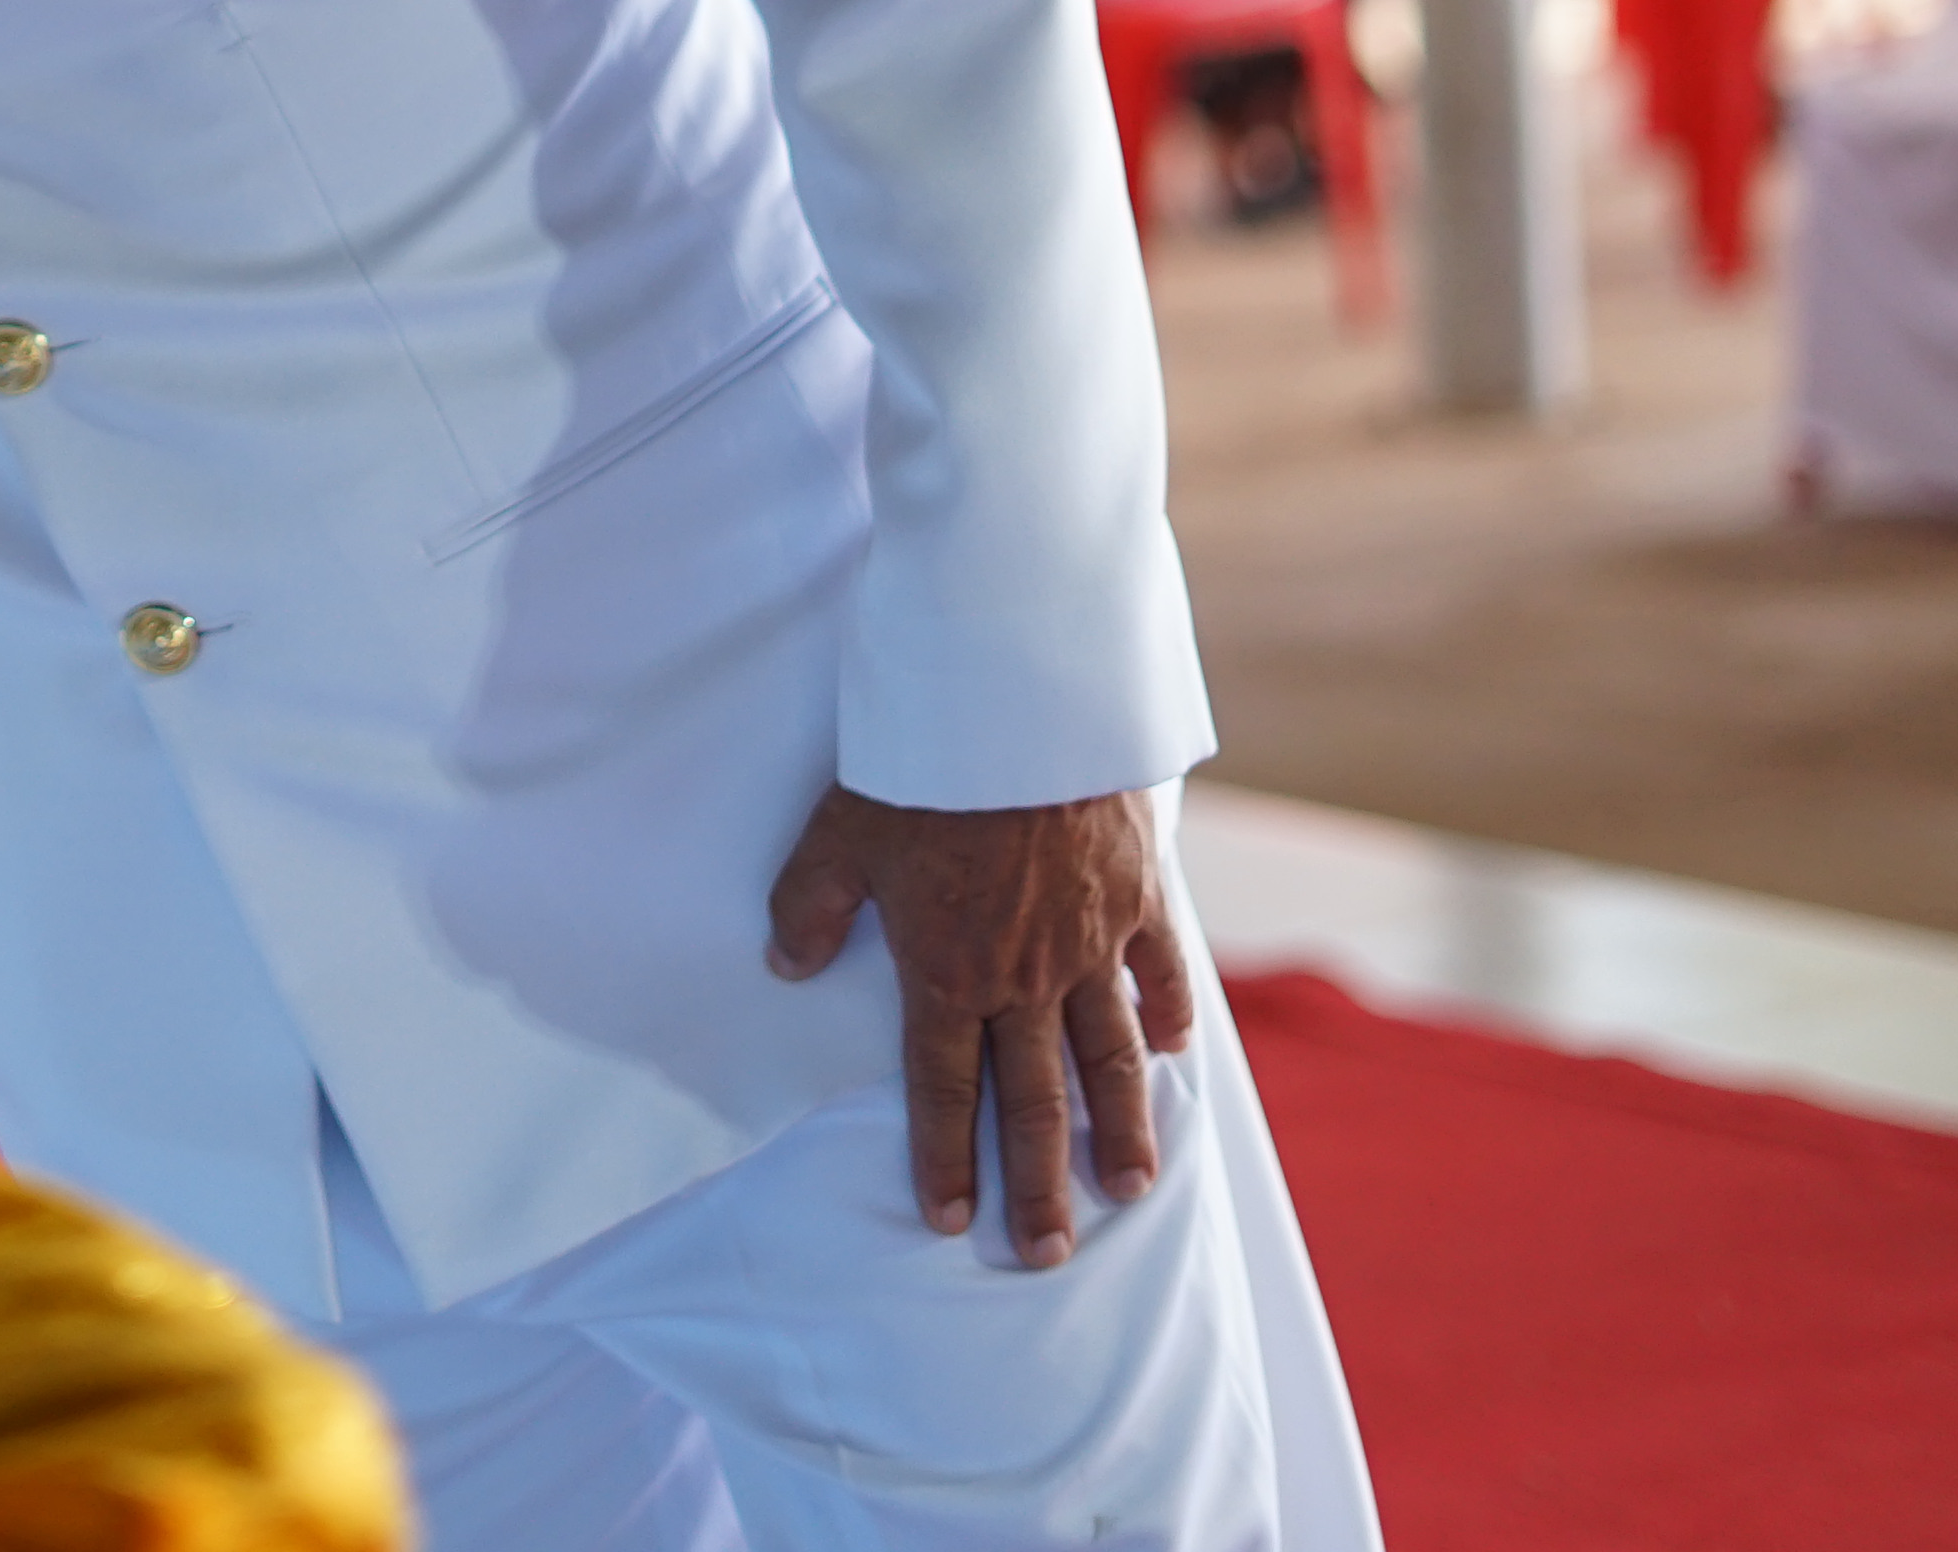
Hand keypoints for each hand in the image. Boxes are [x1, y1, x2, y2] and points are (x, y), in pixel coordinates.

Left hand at [766, 780, 1193, 1269]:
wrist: (1018, 704)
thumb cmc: (922, 764)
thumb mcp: (838, 832)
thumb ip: (810, 905)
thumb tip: (785, 964)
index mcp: (947, 972)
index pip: (944, 1089)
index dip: (945, 1159)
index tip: (952, 1218)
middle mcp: (1024, 977)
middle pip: (1033, 1101)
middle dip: (1037, 1185)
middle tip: (1046, 1253)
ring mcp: (1091, 943)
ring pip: (1108, 1059)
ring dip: (1118, 1130)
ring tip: (1128, 1189)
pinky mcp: (1139, 900)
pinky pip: (1161, 974)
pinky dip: (1169, 1017)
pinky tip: (1173, 1055)